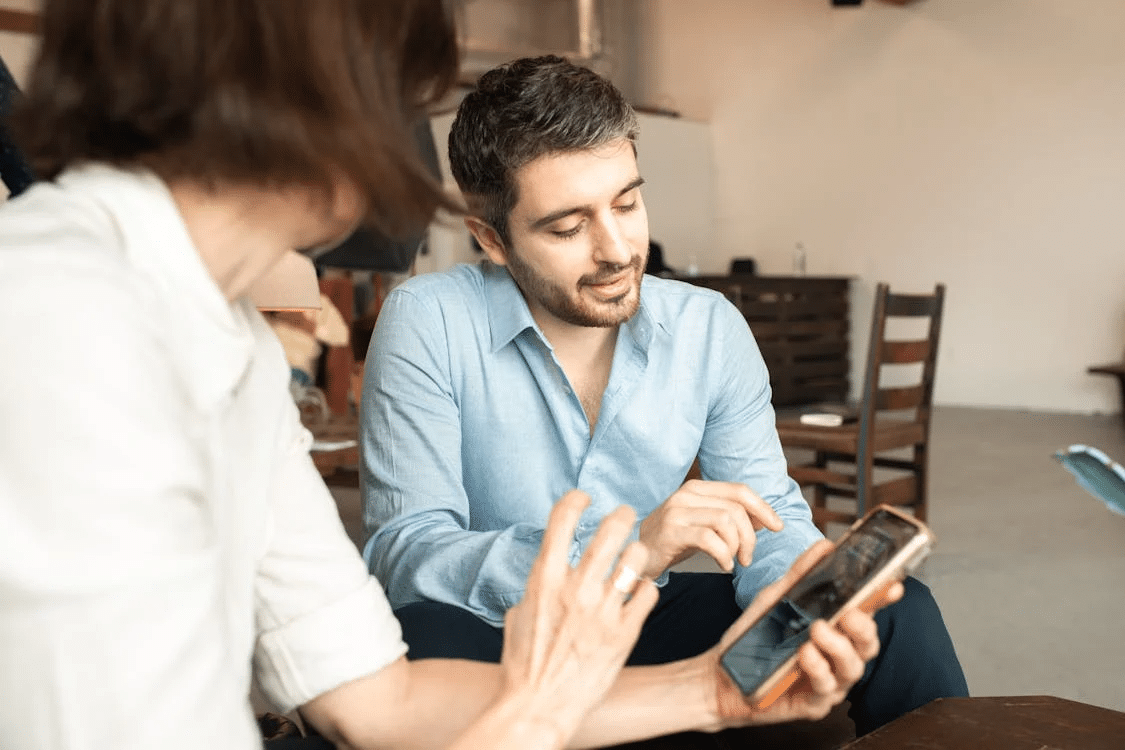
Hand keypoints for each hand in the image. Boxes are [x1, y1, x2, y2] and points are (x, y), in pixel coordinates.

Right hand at [498, 491, 659, 746]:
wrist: (538, 707)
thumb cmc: (523, 664)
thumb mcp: (518, 614)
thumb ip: (537, 587)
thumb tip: (546, 572)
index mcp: (544, 579)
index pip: (562, 520)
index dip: (575, 500)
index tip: (583, 497)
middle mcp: (576, 589)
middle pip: (610, 531)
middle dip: (621, 516)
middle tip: (626, 514)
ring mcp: (604, 610)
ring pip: (636, 559)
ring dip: (638, 552)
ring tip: (636, 555)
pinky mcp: (626, 633)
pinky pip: (648, 594)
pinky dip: (646, 589)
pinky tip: (639, 593)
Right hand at [637, 479, 783, 578]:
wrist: (636, 554)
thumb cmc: (673, 540)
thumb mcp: (704, 523)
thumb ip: (730, 516)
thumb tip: (763, 518)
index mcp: (697, 488)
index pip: (740, 491)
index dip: (763, 508)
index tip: (777, 527)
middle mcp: (686, 495)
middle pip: (736, 509)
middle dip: (750, 537)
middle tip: (747, 558)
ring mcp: (677, 512)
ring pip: (726, 522)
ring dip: (737, 547)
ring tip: (733, 561)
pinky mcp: (671, 532)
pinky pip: (710, 539)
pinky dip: (724, 555)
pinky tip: (723, 565)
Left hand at [707, 540, 903, 727]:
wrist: (723, 674)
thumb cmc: (755, 637)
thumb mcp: (776, 598)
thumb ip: (801, 574)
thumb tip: (824, 546)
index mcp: (835, 629)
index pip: (867, 613)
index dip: (882, 601)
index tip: (892, 587)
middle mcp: (838, 656)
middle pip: (868, 643)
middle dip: (864, 627)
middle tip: (849, 613)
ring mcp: (829, 682)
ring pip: (852, 668)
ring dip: (839, 647)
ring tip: (818, 630)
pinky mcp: (813, 704)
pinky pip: (826, 689)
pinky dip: (818, 669)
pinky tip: (805, 655)